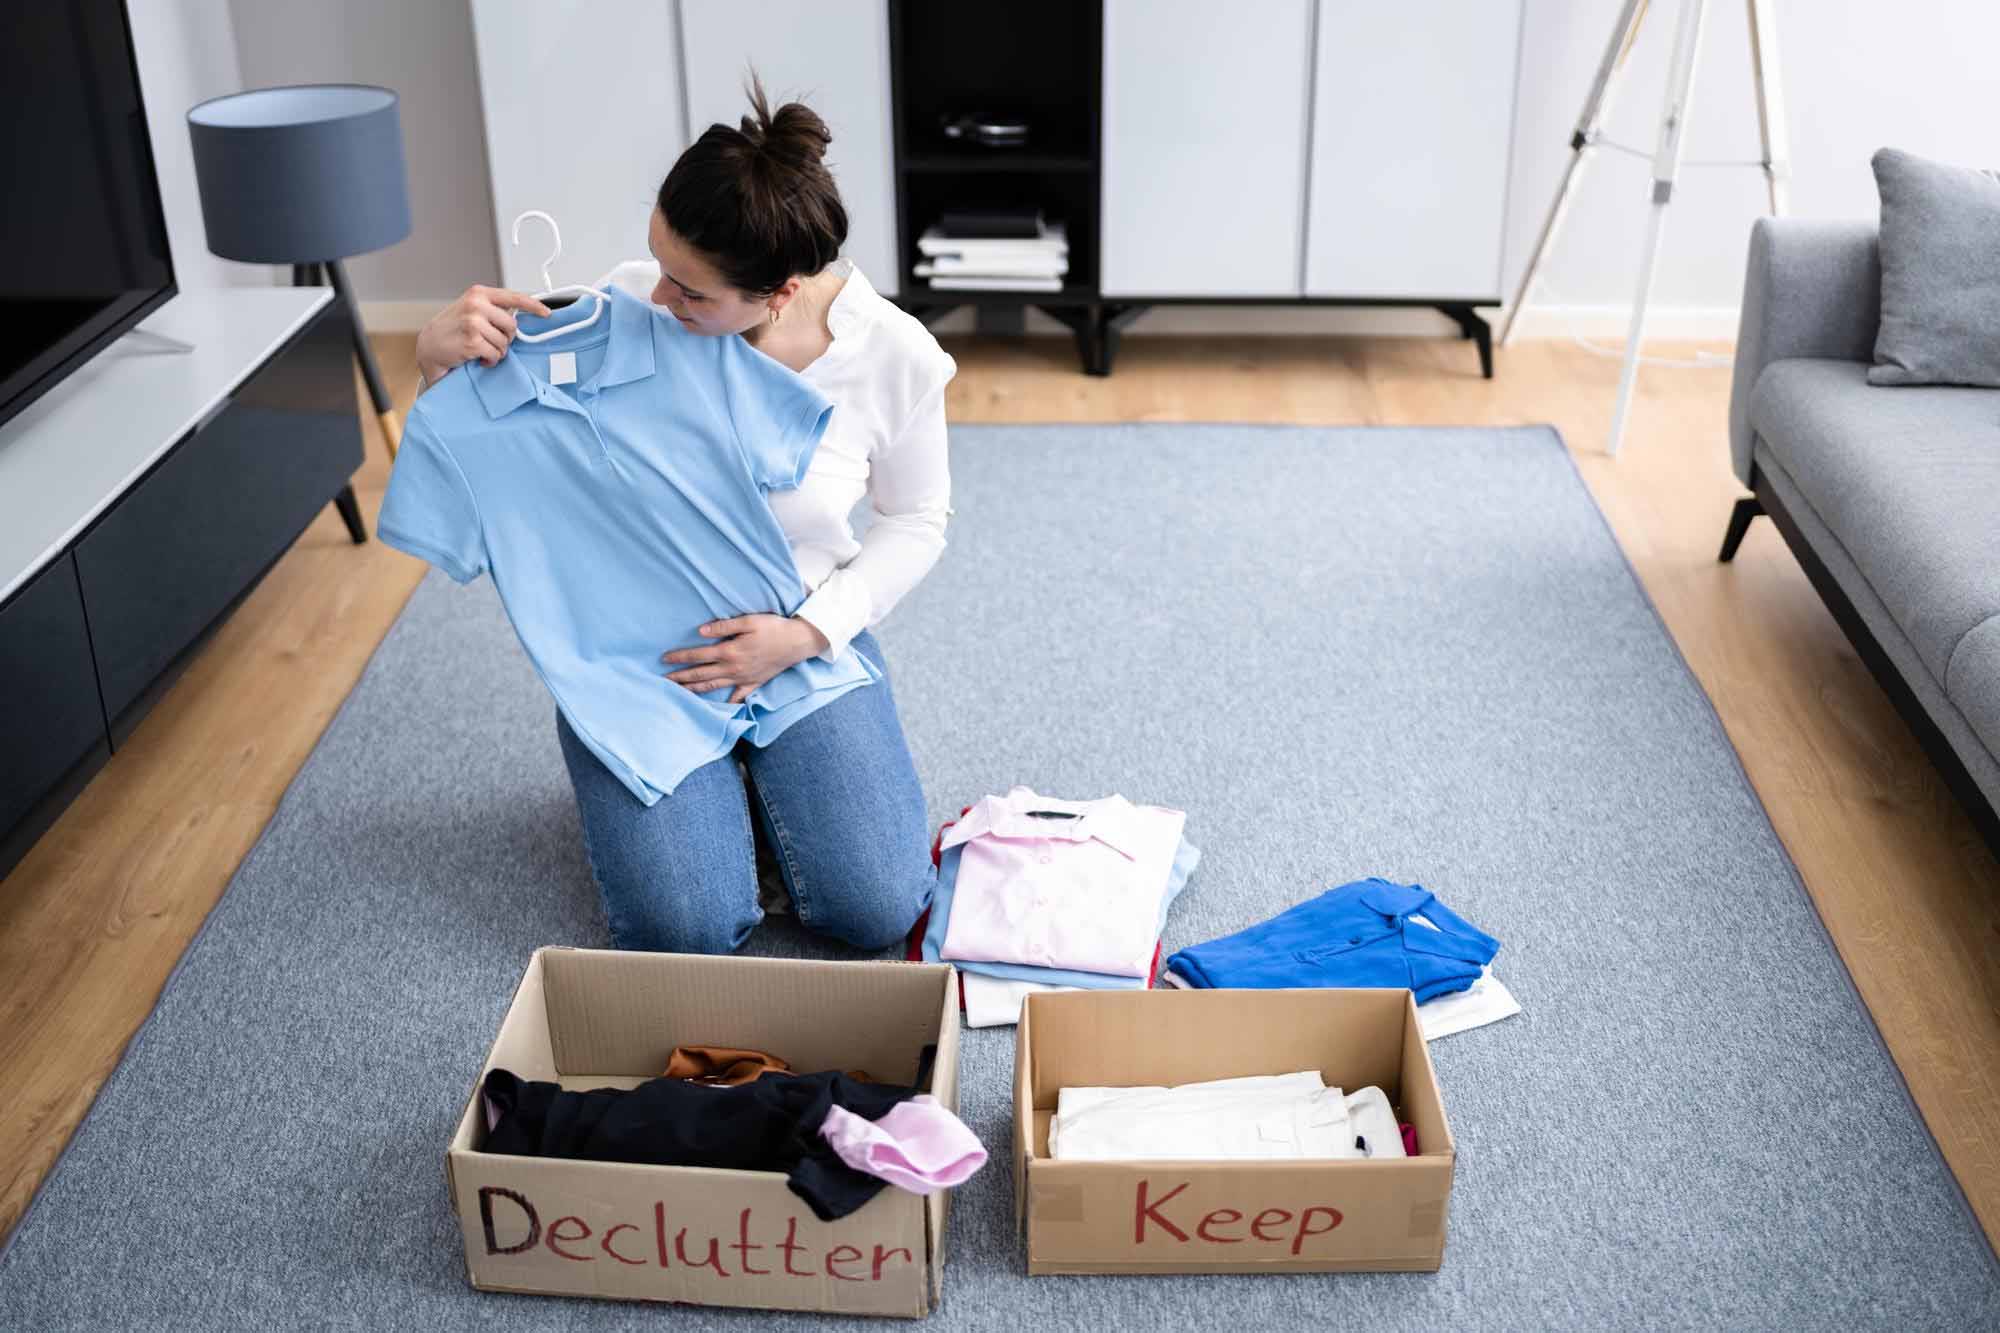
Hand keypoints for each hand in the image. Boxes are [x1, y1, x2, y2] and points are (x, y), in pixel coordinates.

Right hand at [415, 285, 550, 385]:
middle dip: (505, 337)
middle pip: (512, 325)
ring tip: (480, 348)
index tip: (546, 313)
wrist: (429, 345)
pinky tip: (477, 357)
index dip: (533, 306)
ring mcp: (474, 323)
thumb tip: (519, 314)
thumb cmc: (452, 328)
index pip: (514, 297)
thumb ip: (493, 308)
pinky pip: (496, 355)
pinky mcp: (473, 341)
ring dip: (496, 350)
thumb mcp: (471, 309)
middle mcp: (476, 305)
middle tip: (490, 340)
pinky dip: (490, 360)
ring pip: (505, 342)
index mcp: (479, 293)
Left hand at [662, 615, 830, 704]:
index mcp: (730, 651)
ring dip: (694, 689)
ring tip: (679, 692)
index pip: (698, 655)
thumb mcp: (749, 621)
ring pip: (713, 686)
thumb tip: (701, 632)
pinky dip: (728, 703)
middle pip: (701, 674)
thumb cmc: (774, 628)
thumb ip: (724, 626)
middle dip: (680, 677)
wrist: (798, 642)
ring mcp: (743, 678)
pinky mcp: (754, 683)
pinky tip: (719, 709)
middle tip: (663, 681)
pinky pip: (738, 696)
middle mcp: (734, 668)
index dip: (680, 657)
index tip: (664, 658)